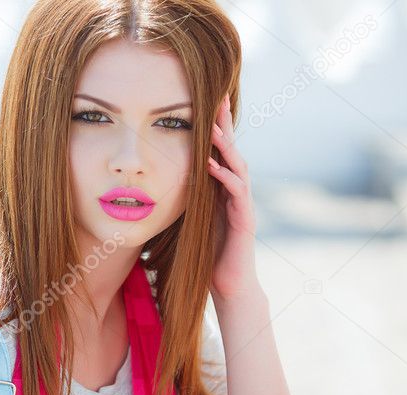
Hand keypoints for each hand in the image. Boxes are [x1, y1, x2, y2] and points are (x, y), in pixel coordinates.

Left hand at [207, 92, 260, 304]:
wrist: (228, 286)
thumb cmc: (207, 256)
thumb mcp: (192, 220)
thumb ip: (186, 199)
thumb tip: (162, 183)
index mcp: (223, 190)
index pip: (219, 152)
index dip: (214, 127)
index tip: (205, 101)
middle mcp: (237, 193)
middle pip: (233, 151)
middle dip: (226, 124)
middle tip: (219, 96)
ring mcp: (244, 205)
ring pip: (238, 167)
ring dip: (226, 146)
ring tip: (213, 126)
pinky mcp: (245, 221)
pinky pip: (237, 194)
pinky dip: (225, 177)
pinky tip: (212, 165)